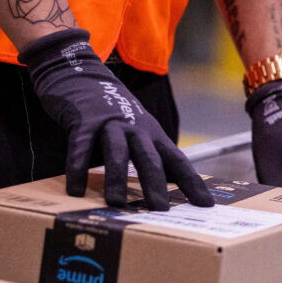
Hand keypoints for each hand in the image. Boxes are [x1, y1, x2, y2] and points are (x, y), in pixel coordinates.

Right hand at [19, 29, 213, 210]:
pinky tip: (75, 190)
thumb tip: (167, 186)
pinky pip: (81, 147)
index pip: (178, 160)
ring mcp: (110, 123)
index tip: (206, 204)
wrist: (81, 72)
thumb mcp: (137, 130)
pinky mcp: (84, 120)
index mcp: (152, 134)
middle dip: (156, 185)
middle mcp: (135, 128)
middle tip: (161, 210)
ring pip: (118, 152)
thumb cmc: (112, 112)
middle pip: (149, 159)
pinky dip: (78, 168)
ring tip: (117, 203)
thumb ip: (150, 155)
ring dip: (117, 178)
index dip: (192, 182)